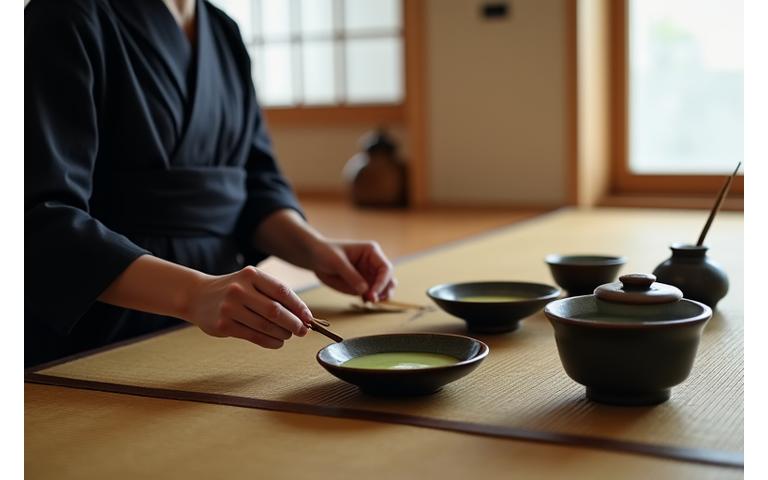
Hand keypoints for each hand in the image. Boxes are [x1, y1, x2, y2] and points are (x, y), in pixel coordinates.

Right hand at [185, 266, 312, 348]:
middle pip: (275, 310)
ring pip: (265, 325)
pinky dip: (270, 342)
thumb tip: (302, 315)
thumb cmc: (233, 290)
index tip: (309, 318)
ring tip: (289, 336)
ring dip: (282, 334)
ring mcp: (229, 308)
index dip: (298, 306)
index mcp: (251, 275)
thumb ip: (273, 295)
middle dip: (294, 323)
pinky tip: (277, 342)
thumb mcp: (250, 282)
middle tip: (303, 331)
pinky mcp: (223, 325)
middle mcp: (239, 289)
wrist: (197, 296)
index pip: (281, 291)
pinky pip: (254, 336)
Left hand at [309, 240, 395, 302]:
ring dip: (381, 296)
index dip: (382, 282)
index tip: (373, 294)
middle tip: (373, 300)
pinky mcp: (362, 285)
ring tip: (369, 301)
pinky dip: (372, 299)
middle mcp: (374, 264)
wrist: (315, 257)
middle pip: (389, 279)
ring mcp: (369, 275)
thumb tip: (365, 290)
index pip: (385, 268)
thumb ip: (351, 275)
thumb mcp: (337, 262)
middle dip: (385, 290)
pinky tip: (363, 301)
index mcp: (372, 252)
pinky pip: (373, 294)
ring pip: (385, 288)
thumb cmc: (326, 253)